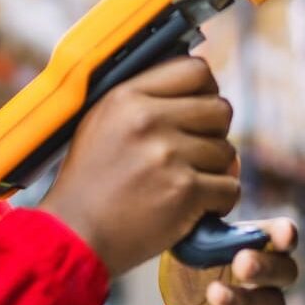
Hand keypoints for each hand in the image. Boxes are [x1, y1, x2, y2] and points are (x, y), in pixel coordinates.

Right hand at [38, 57, 239, 275]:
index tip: (198, 112)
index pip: (195, 70)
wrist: (75, 235)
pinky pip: (229, 187)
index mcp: (126, 96)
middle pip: (221, 109)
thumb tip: (201, 87)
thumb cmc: (89, 182)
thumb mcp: (100, 123)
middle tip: (193, 154)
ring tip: (183, 185)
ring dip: (214, 171)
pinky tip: (193, 207)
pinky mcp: (184, 191)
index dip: (206, 91)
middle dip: (214, 133)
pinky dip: (218, 202)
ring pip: (227, 152)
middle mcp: (147, 119)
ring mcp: (167, 155)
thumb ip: (142, 99)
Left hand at [159, 218, 298, 304]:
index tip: (282, 233)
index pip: (281, 237)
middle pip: (286, 271)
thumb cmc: (193, 277)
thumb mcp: (188, 251)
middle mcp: (271, 281)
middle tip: (242, 262)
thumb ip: (194, 229)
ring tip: (214, 294)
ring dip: (243, 299)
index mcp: (258, 250)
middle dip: (266, 265)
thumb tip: (187, 199)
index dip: (285, 234)